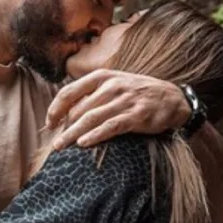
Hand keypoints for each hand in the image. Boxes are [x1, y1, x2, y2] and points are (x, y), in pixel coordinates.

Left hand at [46, 70, 189, 149]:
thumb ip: (94, 93)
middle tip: (56, 143)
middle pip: (78, 109)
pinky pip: (110, 127)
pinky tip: (83, 144)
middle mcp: (112, 86)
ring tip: (60, 146)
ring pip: (90, 118)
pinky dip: (95, 135)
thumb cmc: (139, 93)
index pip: (69, 91)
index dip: (55, 109)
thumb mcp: (116, 83)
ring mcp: (124, 100)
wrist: (173, 98)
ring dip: (72, 134)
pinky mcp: (136, 116)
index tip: (50, 123)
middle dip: (64, 127)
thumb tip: (66, 110)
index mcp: (103, 76)